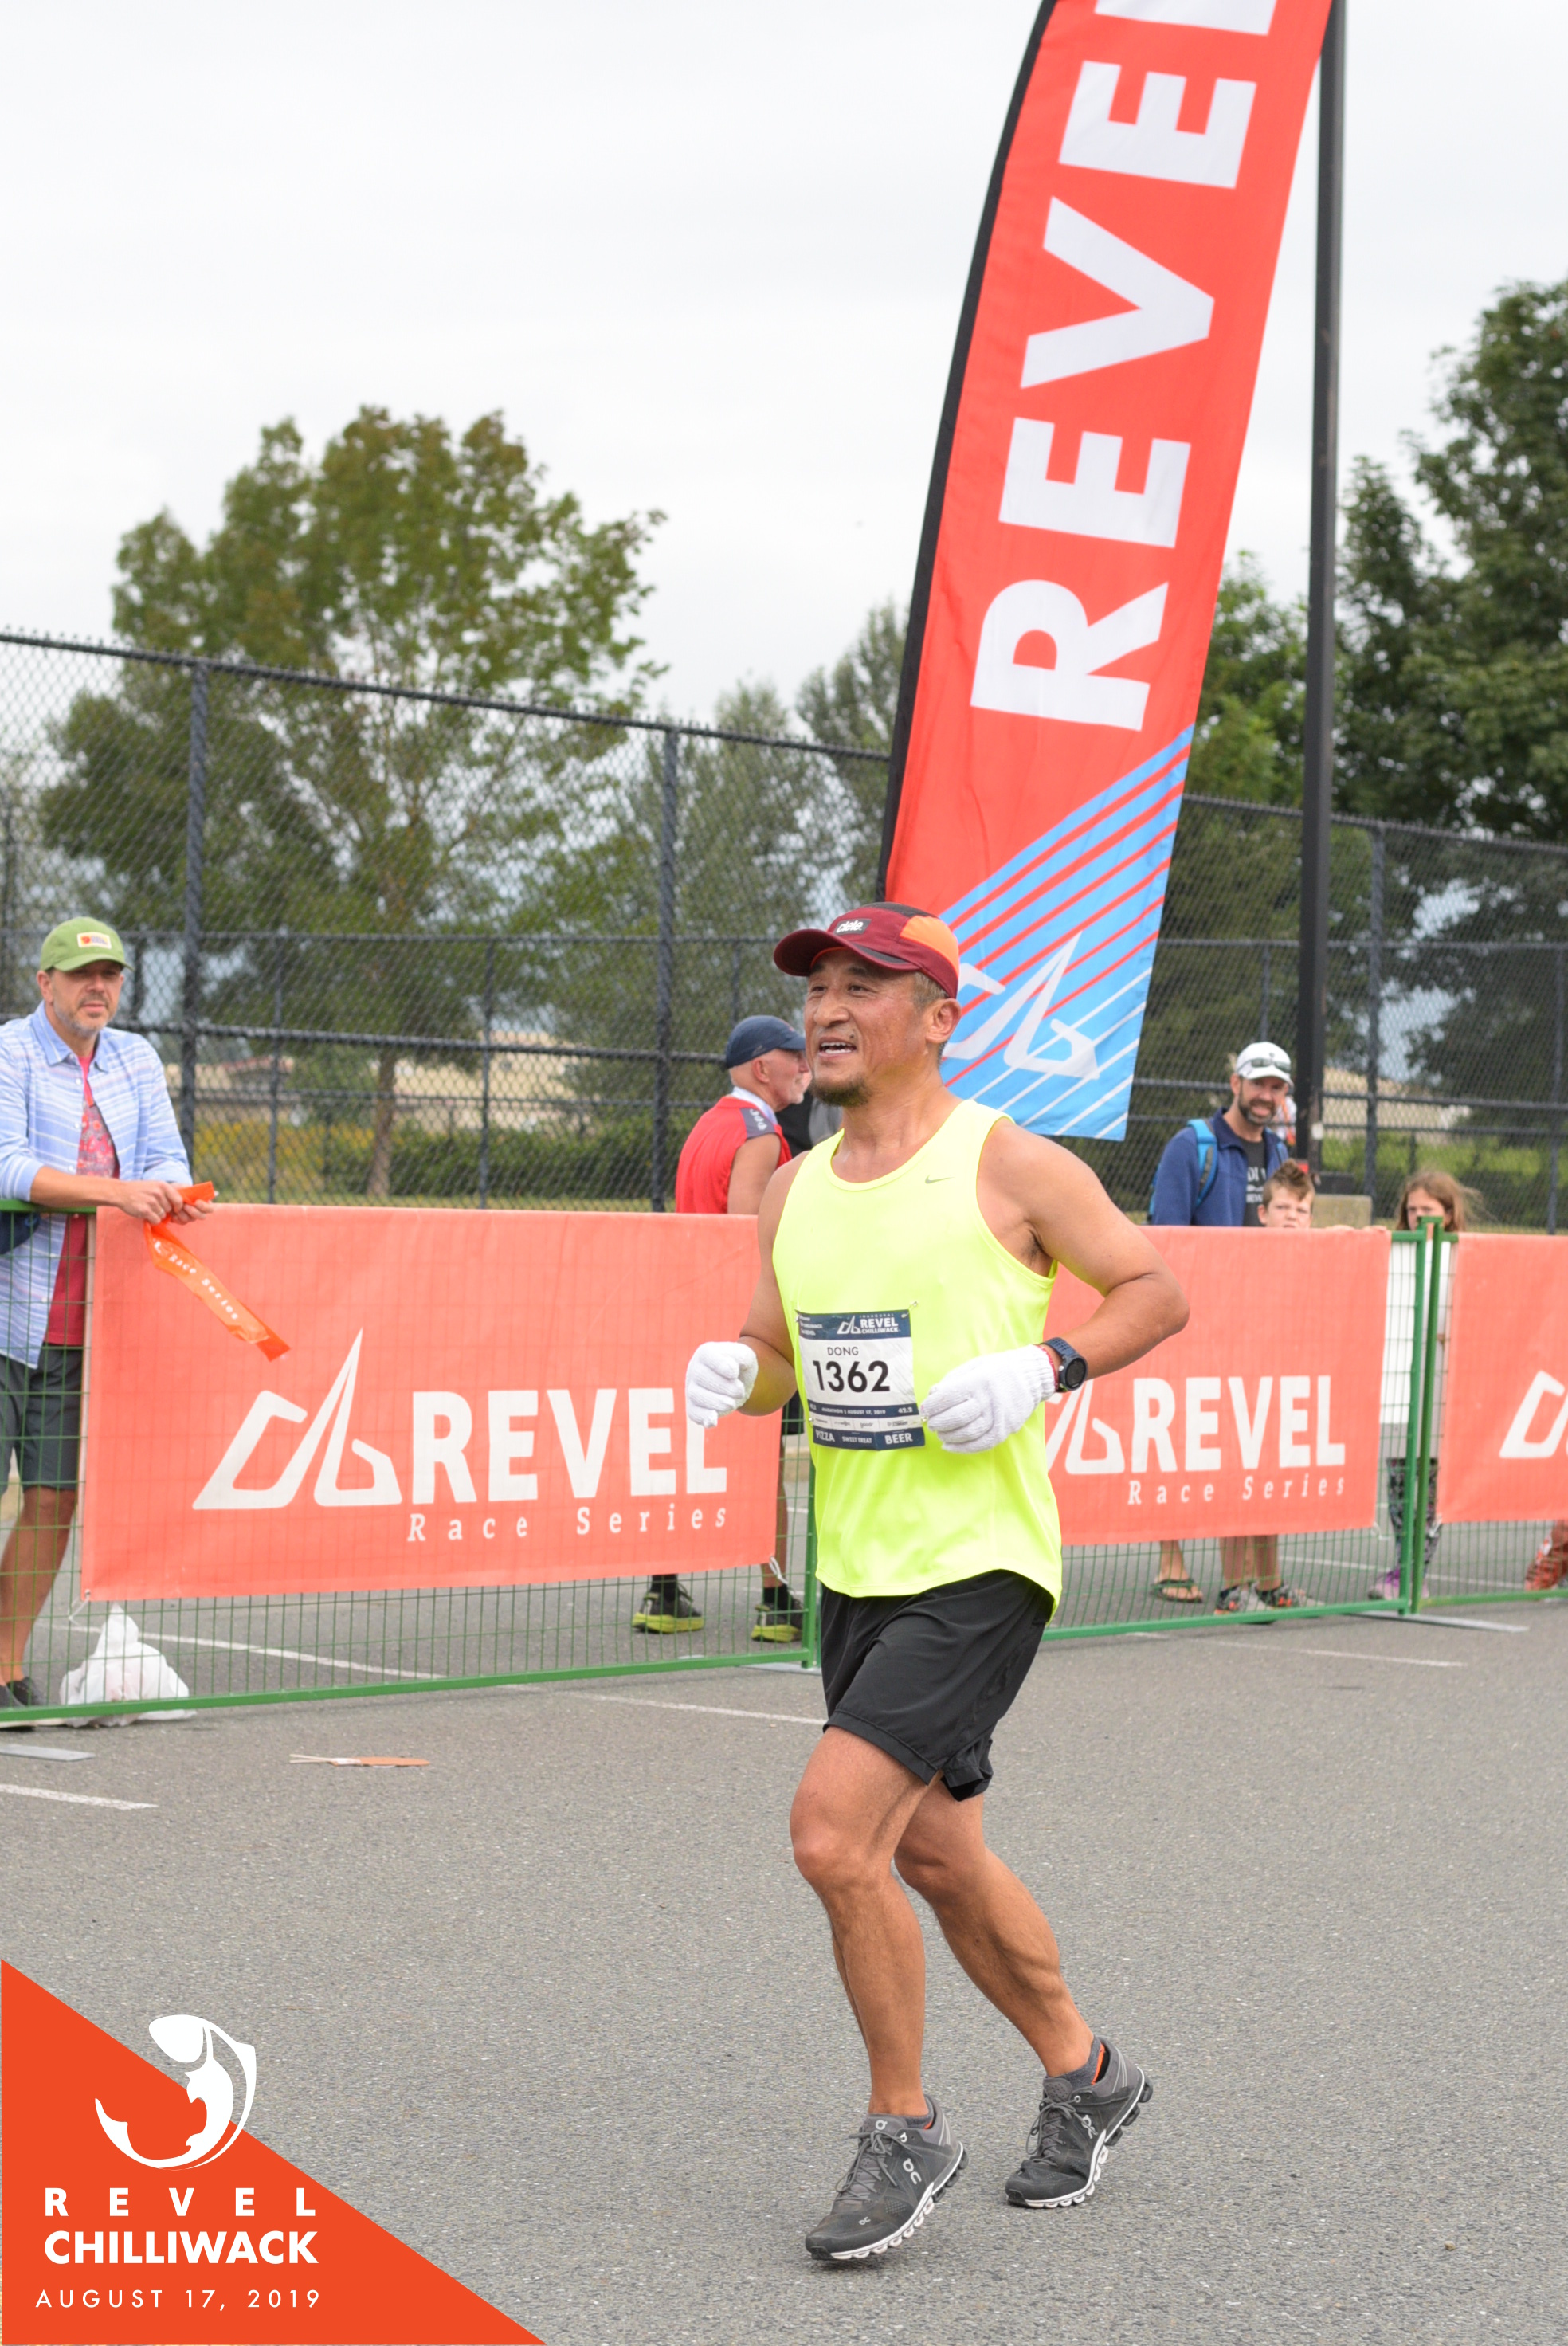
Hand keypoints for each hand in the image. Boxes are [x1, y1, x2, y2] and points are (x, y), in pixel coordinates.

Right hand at [110, 1179, 197, 1223]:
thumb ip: (167, 1192)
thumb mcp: (154, 1185)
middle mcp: (158, 1193)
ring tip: (148, 1208)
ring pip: (163, 1216)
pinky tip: (145, 1214)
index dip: (178, 1206)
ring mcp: (151, 1202)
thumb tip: (181, 1204)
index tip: (174, 1209)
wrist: (120, 1192)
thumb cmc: (139, 1189)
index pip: (179, 1199)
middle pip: (170, 1209)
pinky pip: (156, 1220)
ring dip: (157, 1215)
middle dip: (164, 1210)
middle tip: (154, 1207)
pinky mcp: (145, 1210)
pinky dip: (152, 1220)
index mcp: (162, 1185)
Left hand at [167, 1183, 216, 1224]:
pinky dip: (176, 1217)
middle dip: (193, 1211)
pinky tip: (172, 1212)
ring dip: (182, 1213)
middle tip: (185, 1205)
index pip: (210, 1208)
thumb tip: (195, 1190)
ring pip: (191, 1219)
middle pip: (202, 1216)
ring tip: (175, 1206)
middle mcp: (199, 1211)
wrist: (168, 1195)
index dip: (204, 1207)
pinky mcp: (183, 1221)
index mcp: (204, 1202)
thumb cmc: (178, 1189)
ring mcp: (192, 1217)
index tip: (196, 1202)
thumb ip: (190, 1189)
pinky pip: (182, 1222)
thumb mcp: (184, 1186)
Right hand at [685, 1340, 757, 1427]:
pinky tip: (714, 1420)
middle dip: (724, 1387)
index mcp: (705, 1353)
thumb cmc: (739, 1366)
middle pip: (702, 1377)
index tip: (735, 1373)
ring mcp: (692, 1389)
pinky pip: (694, 1413)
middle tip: (740, 1391)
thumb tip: (732, 1371)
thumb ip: (742, 1357)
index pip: (707, 1356)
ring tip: (732, 1403)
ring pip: (697, 1396)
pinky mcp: (694, 1407)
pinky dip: (703, 1417)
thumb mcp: (745, 1357)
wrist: (736, 1381)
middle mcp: (694, 1370)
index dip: (721, 1365)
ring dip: (717, 1402)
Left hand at [920, 1345, 1056, 1454]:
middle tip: (931, 1422)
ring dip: (948, 1436)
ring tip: (940, 1433)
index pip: (948, 1397)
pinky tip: (950, 1446)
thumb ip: (952, 1380)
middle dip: (938, 1422)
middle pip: (956, 1417)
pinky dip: (963, 1448)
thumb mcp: (973, 1366)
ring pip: (967, 1433)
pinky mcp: (1005, 1429)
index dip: (932, 1406)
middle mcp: (988, 1400)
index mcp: (978, 1381)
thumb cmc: (997, 1369)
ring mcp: (998, 1417)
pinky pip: (981, 1444)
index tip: (925, 1409)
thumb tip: (932, 1395)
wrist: (1031, 1376)